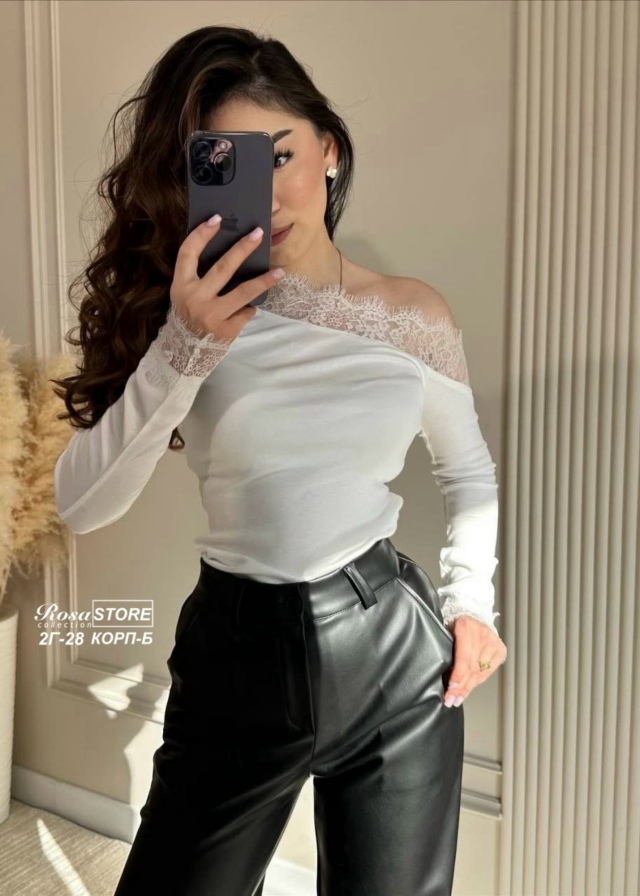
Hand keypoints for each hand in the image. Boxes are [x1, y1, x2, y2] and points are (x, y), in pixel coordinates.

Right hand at [170, 217, 284, 341]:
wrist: (186, 351)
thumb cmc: (190, 315)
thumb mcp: (185, 294)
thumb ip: (199, 276)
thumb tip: (230, 249)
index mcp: (181, 285)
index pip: (188, 253)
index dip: (202, 235)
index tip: (217, 219)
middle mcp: (195, 299)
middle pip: (223, 268)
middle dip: (242, 249)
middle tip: (259, 234)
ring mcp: (211, 315)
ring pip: (243, 293)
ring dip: (263, 281)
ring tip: (280, 273)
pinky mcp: (225, 330)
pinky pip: (245, 312)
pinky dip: (248, 309)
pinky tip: (247, 309)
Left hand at [443, 615, 506, 707]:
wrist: (473, 613)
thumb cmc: (456, 625)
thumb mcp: (447, 632)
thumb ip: (447, 650)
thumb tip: (444, 676)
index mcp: (465, 627)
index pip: (464, 657)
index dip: (458, 675)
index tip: (451, 688)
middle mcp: (482, 634)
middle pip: (471, 667)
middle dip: (460, 687)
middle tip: (451, 699)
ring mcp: (493, 642)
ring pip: (479, 671)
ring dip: (468, 687)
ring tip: (458, 699)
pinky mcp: (500, 649)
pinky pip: (487, 670)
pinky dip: (477, 681)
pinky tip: (469, 689)